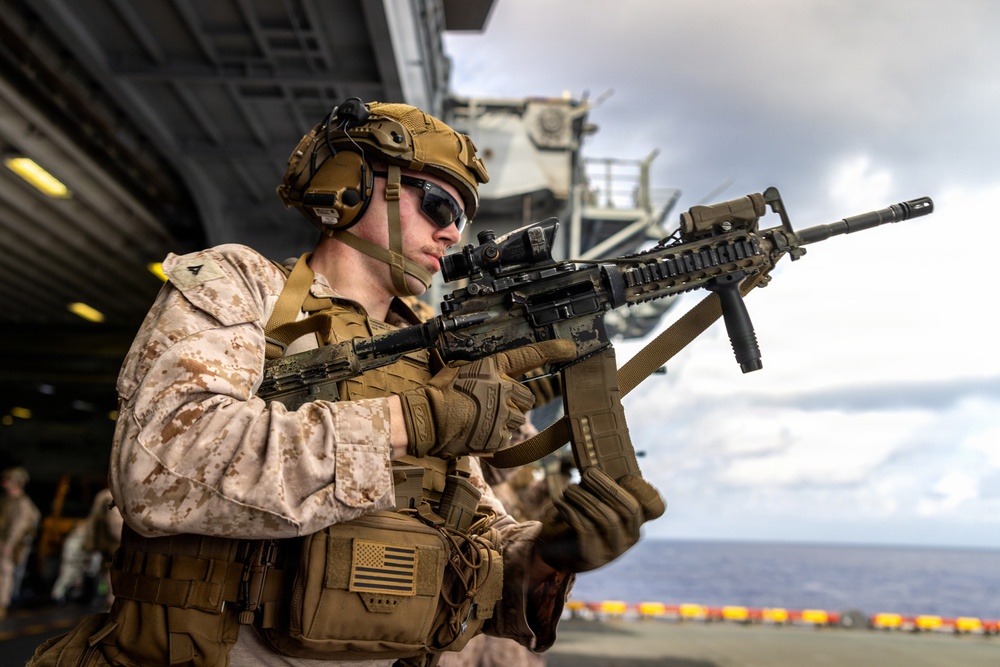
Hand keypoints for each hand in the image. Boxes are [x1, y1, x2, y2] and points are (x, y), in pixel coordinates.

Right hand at [399, 339, 575, 458]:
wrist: (428, 420)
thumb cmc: (438, 392)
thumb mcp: (457, 369)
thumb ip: (479, 370)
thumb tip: (484, 370)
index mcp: (493, 368)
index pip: (528, 356)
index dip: (551, 350)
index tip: (569, 348)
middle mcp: (503, 389)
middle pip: (527, 398)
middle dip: (517, 403)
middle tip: (496, 407)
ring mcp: (503, 414)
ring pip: (517, 419)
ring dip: (504, 422)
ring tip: (480, 420)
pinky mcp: (498, 436)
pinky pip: (506, 438)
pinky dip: (495, 438)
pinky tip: (477, 433)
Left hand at [536, 467, 664, 572]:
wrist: (557, 550)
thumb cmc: (580, 516)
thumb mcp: (597, 501)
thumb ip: (605, 487)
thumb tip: (599, 465)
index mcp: (636, 520)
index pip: (655, 508)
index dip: (646, 491)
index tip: (626, 476)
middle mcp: (630, 537)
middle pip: (629, 509)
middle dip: (607, 487)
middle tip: (586, 473)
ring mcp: (613, 550)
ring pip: (606, 518)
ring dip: (585, 498)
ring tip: (569, 488)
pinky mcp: (592, 557)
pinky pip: (586, 529)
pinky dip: (572, 511)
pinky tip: (561, 502)